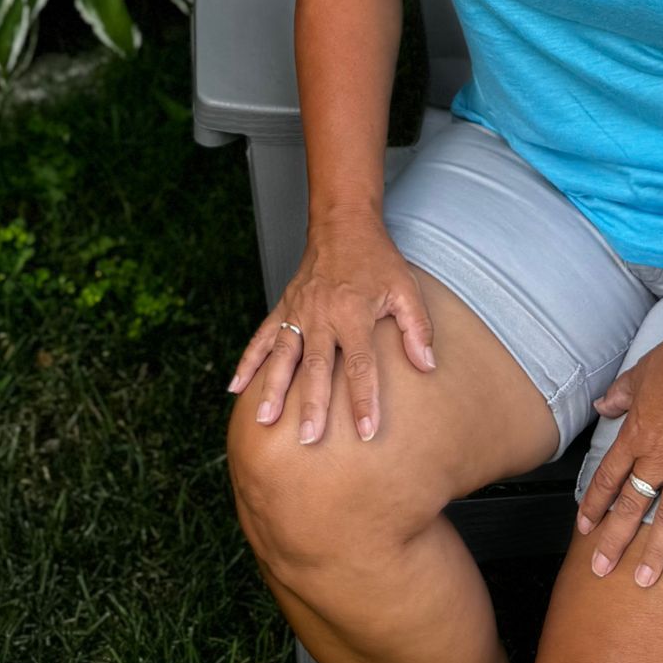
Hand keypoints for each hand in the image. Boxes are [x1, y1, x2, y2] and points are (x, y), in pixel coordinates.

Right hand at [226, 214, 436, 446]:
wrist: (343, 223)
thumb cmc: (378, 259)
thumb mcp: (406, 287)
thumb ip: (418, 327)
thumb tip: (427, 365)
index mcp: (354, 312)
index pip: (361, 363)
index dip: (365, 398)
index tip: (366, 431)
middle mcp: (322, 313)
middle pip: (317, 365)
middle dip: (312, 403)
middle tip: (309, 438)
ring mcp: (299, 310)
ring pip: (284, 355)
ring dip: (273, 388)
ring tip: (265, 421)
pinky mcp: (284, 306)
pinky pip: (262, 337)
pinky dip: (248, 362)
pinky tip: (236, 388)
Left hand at [574, 335, 662, 586]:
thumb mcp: (637, 375)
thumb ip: (618, 396)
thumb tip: (602, 406)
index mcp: (636, 437)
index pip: (608, 478)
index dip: (594, 504)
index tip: (583, 527)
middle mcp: (658, 460)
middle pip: (631, 507)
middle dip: (613, 539)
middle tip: (600, 567)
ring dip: (656, 551)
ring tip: (644, 579)